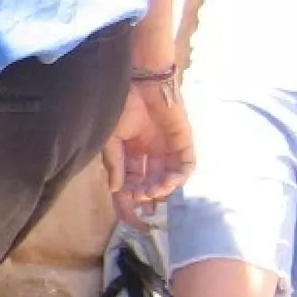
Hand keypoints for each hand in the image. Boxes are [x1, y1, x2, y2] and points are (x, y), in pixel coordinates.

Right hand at [101, 80, 194, 226]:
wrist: (143, 82)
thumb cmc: (122, 106)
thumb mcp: (110, 140)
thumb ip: (114, 164)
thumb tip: (115, 189)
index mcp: (130, 153)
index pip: (129, 182)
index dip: (128, 200)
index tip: (128, 214)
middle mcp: (149, 153)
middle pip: (149, 182)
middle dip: (145, 194)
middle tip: (140, 197)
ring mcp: (167, 148)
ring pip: (168, 177)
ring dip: (161, 188)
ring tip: (153, 190)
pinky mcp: (183, 142)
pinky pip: (186, 166)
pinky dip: (179, 177)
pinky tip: (168, 181)